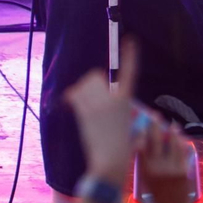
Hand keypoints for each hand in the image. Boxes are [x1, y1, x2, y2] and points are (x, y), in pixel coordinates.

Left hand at [65, 38, 139, 182]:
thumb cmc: (122, 149)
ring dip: (81, 90)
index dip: (130, 55)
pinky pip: (73, 95)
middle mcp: (111, 99)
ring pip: (82, 84)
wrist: (110, 162)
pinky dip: (71, 98)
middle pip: (94, 76)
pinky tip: (71, 104)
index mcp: (126, 101)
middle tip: (92, 96)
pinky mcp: (84, 113)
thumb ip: (121, 111)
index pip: (130, 72)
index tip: (131, 39)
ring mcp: (96, 105)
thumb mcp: (130, 126)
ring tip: (84, 103)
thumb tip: (116, 106)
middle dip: (91, 82)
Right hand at [137, 121, 194, 202]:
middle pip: (155, 139)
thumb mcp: (145, 178)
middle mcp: (157, 167)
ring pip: (172, 142)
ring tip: (172, 125)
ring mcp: (171, 167)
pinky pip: (182, 150)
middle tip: (155, 115)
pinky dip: (181, 142)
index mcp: (145, 170)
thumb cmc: (157, 193)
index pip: (140, 145)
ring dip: (172, 130)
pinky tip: (181, 137)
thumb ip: (144, 160)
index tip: (141, 122)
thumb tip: (143, 139)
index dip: (141, 131)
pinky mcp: (183, 169)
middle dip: (155, 125)